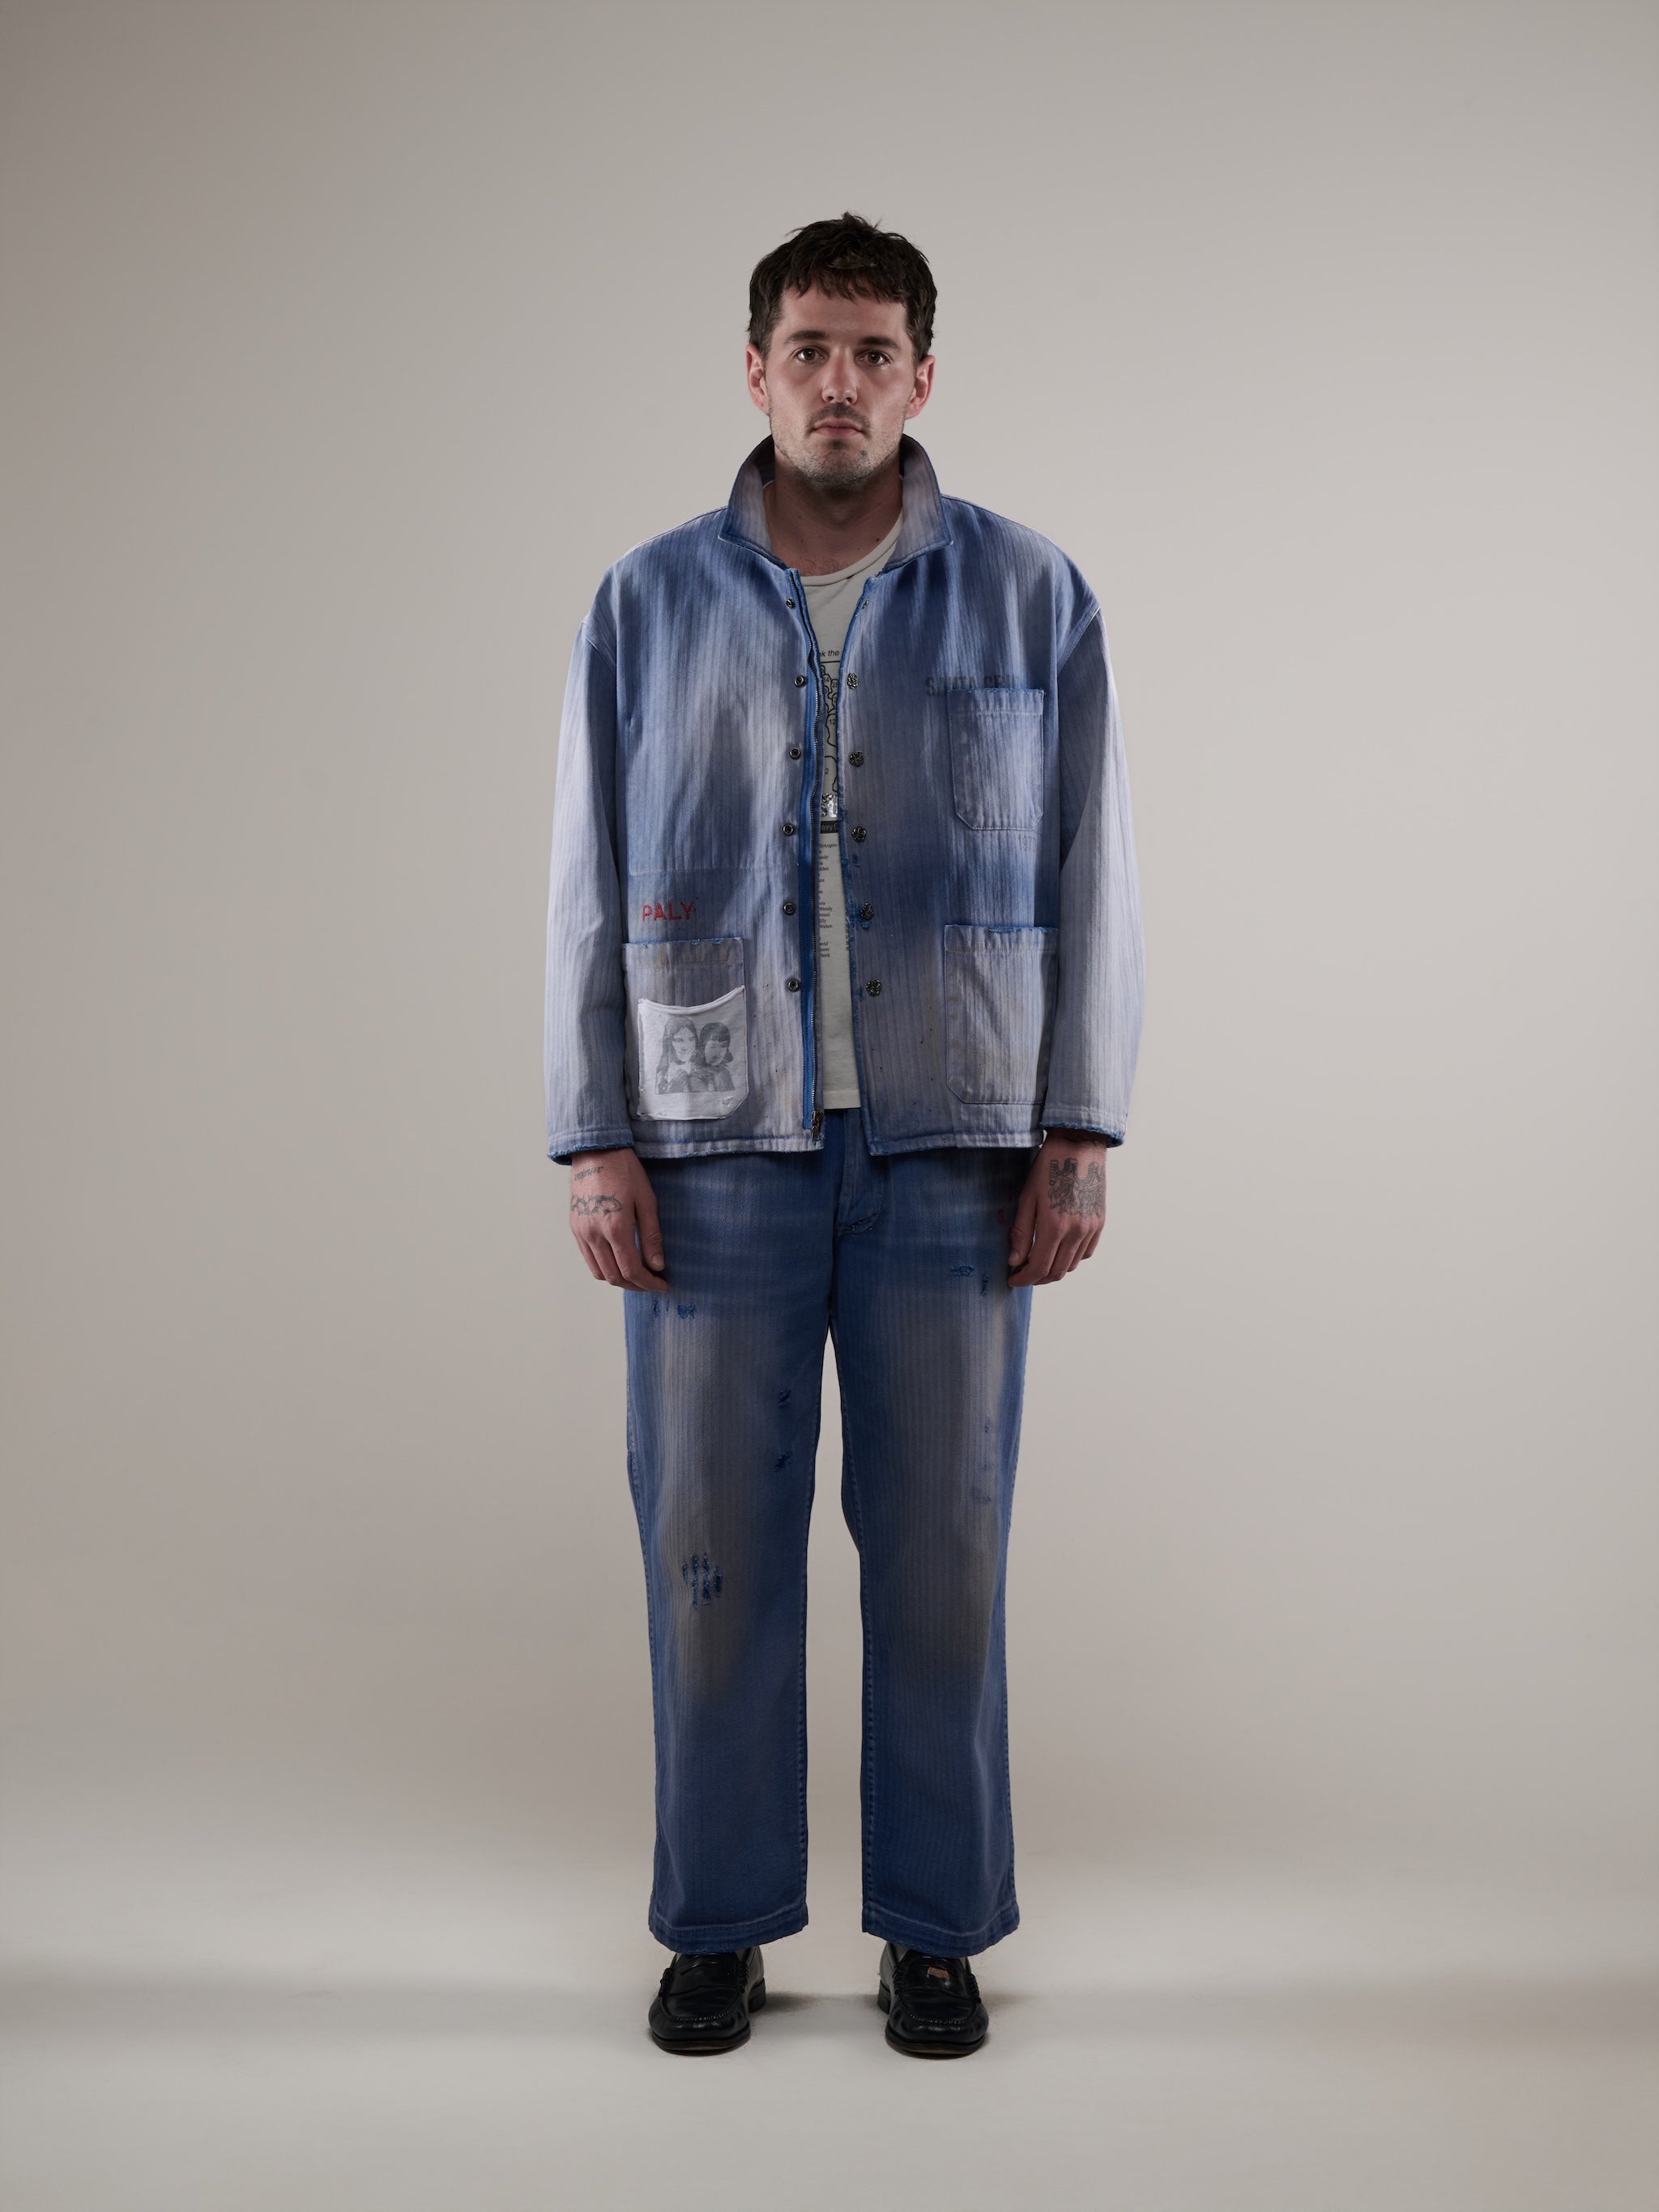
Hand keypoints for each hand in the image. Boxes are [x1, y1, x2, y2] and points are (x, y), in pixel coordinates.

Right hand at [568, 1147, 665, 1289]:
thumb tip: (657, 1265)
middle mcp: (594, 1234)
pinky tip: (618, 1262)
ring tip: (636, 1276)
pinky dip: (604, 1267)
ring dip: (618, 1280)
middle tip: (652, 1283)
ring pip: (599, 1272)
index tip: (662, 1285)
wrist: (595, 1151)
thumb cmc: (625, 1171)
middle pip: (614, 1276)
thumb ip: (651, 1236)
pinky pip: (588, 1259)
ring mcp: (581, 1232)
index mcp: (615, 1228)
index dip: (648, 1283)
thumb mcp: (647, 1200)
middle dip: (635, 1285)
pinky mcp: (575, 1228)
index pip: (632, 1270)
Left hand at [1007, 1130, 1106, 1286]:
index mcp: (1054, 1227)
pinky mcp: (1100, 1223)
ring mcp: (1091, 1229)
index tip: (1013, 1279)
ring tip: (1039, 1263)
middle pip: (1056, 1272)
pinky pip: (1086, 1253)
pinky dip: (1071, 1259)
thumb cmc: (1048, 1167)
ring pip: (1072, 1265)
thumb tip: (1015, 1261)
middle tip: (1023, 1274)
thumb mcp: (1027, 1198)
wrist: (1079, 1147)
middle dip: (1037, 1278)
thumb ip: (1022, 1232)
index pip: (1038, 1268)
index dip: (1024, 1279)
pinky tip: (1059, 1251)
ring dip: (1054, 1270)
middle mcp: (1076, 1232)